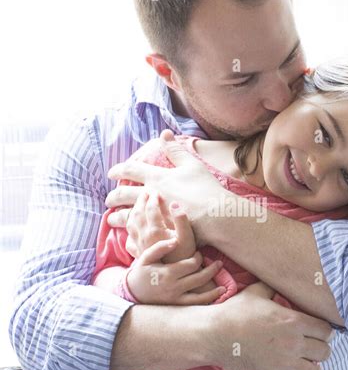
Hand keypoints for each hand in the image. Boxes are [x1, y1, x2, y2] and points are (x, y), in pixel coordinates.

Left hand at [106, 130, 223, 242]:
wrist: (216, 216)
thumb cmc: (207, 189)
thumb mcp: (192, 165)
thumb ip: (176, 150)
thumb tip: (164, 133)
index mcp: (158, 178)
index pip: (132, 170)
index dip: (120, 170)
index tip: (111, 173)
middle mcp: (151, 195)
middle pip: (124, 194)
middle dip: (114, 197)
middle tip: (108, 200)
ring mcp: (153, 215)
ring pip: (126, 215)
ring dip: (116, 217)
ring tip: (111, 219)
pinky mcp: (158, 232)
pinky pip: (137, 232)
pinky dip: (129, 233)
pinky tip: (126, 235)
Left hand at [125, 188, 195, 261]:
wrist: (176, 278)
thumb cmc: (185, 257)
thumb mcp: (188, 238)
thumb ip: (181, 219)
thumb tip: (174, 203)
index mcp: (155, 231)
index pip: (151, 209)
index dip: (153, 198)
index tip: (156, 192)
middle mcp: (144, 237)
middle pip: (137, 214)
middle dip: (140, 201)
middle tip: (146, 193)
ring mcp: (140, 245)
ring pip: (130, 224)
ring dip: (132, 212)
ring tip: (137, 206)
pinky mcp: (139, 253)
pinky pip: (129, 239)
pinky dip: (129, 230)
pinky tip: (132, 228)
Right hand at [126, 241, 225, 305]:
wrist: (132, 292)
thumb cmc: (141, 272)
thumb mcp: (146, 257)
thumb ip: (160, 247)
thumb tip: (175, 240)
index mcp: (167, 273)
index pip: (191, 264)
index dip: (198, 258)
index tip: (198, 255)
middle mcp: (173, 287)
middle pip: (199, 276)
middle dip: (211, 269)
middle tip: (218, 263)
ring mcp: (176, 298)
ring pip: (200, 292)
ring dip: (214, 284)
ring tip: (222, 278)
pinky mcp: (177, 305)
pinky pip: (196, 303)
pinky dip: (209, 298)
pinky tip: (220, 292)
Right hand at [211, 281, 333, 369]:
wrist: (214, 333)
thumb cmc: (234, 312)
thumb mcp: (255, 292)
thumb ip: (272, 287)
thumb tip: (278, 281)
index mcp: (293, 321)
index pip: (326, 331)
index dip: (324, 333)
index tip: (317, 335)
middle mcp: (293, 342)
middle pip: (325, 352)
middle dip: (320, 352)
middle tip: (311, 351)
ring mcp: (282, 362)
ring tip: (303, 368)